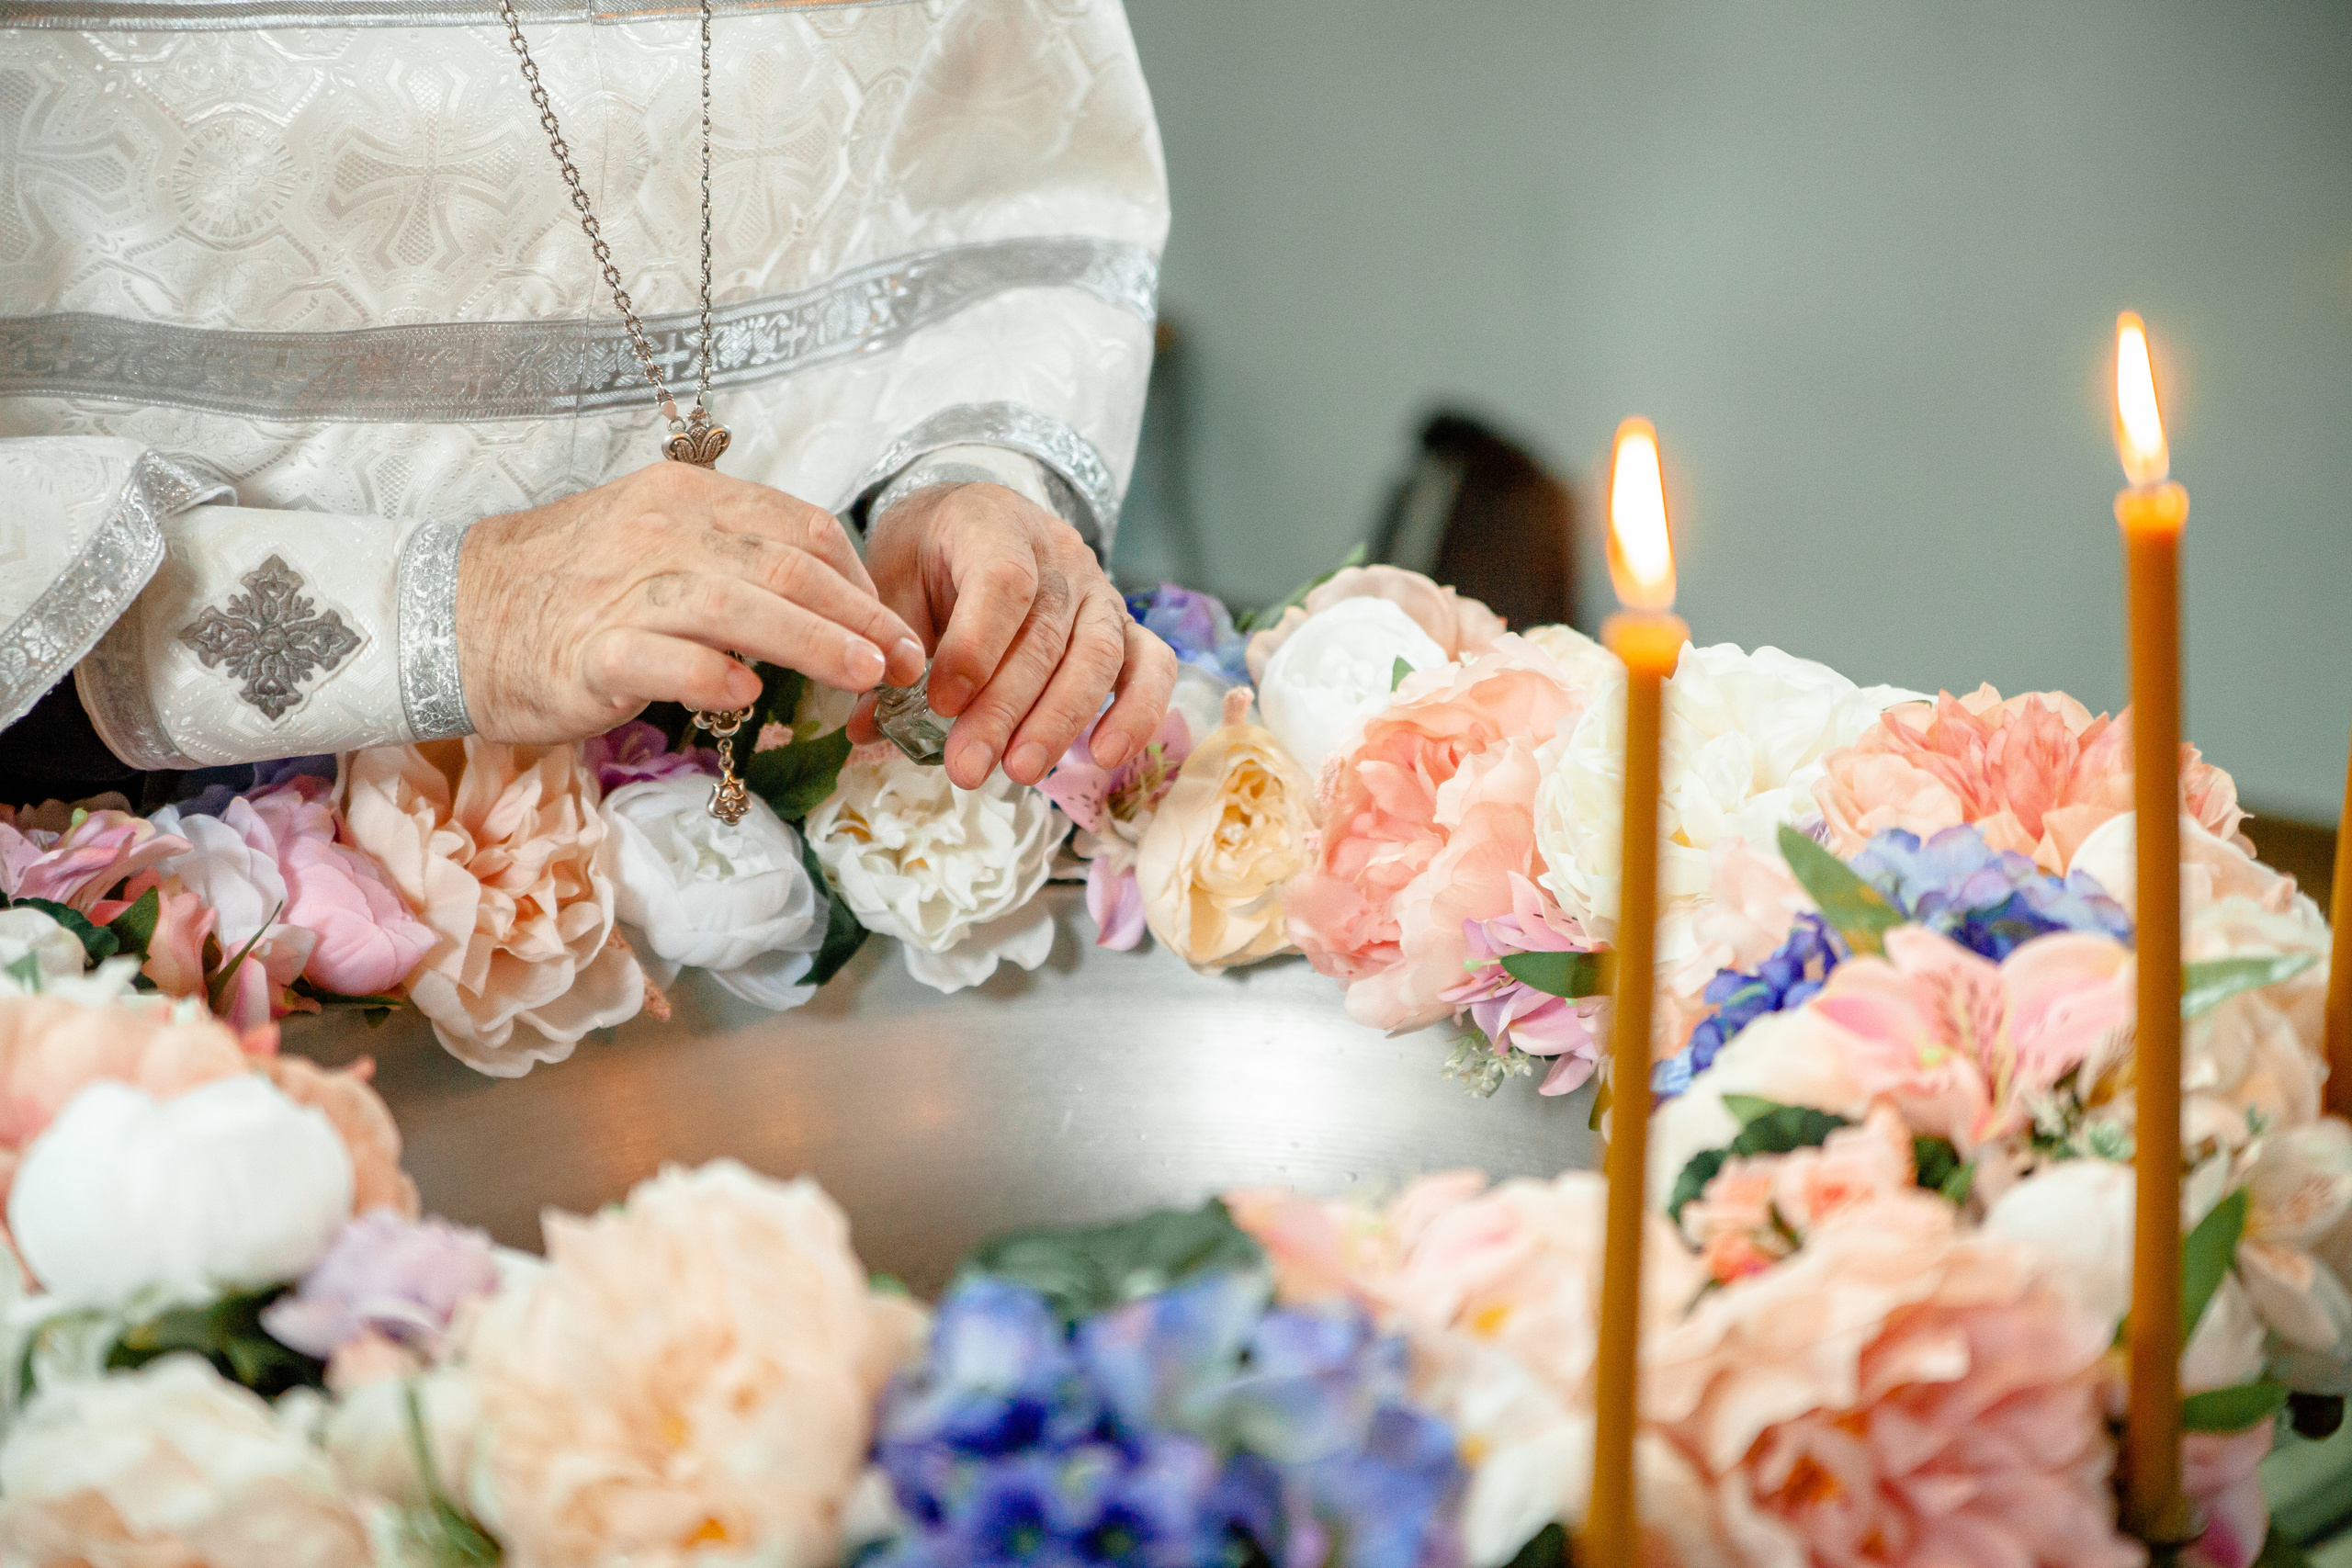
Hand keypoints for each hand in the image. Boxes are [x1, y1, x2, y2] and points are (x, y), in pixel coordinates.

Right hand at [456, 461, 926, 744]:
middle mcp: (664, 533)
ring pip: (746, 606)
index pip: (802, 526)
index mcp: (688, 498)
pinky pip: (668, 659)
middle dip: (864, 614)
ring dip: (818, 642)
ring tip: (868, 675)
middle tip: (910, 659)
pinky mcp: (593, 651)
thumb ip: (735, 557)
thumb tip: (824, 595)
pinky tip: (754, 695)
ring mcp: (626, 590)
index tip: (892, 623)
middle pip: (790, 566)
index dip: (861, 577)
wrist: (455, 612)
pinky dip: (718, 674)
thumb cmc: (570, 587)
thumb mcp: (657, 542)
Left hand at [854, 482, 1175, 788]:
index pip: (1002, 581)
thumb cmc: (928, 552)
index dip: (975, 645)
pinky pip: (1151, 665)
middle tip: (967, 767)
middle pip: (1045, 633)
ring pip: (1097, 655)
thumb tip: (868, 729)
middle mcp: (1060, 555)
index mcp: (994, 525)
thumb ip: (888, 648)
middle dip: (1005, 709)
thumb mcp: (891, 581)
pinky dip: (1138, 711)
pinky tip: (1105, 755)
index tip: (940, 702)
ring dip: (1059, 721)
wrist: (971, 519)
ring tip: (1019, 772)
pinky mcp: (1125, 627)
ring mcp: (1099, 590)